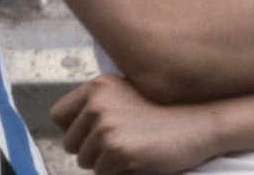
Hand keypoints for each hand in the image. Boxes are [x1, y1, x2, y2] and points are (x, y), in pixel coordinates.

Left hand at [52, 75, 218, 174]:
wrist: (194, 126)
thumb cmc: (159, 114)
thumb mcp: (122, 95)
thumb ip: (94, 106)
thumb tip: (66, 129)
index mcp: (96, 88)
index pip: (58, 116)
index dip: (72, 130)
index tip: (89, 135)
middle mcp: (97, 104)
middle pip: (70, 143)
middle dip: (90, 151)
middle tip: (118, 145)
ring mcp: (106, 128)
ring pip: (85, 161)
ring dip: (104, 164)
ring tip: (130, 151)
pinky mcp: (118, 151)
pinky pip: (102, 174)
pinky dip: (117, 173)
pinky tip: (137, 160)